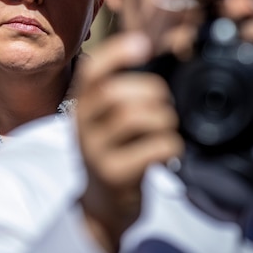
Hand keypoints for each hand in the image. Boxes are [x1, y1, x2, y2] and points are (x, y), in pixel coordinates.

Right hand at [75, 32, 183, 252]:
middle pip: (117, 94)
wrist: (101, 209)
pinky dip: (171, 146)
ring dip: (164, 119)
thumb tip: (145, 49)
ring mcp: (97, 153)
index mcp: (82, 108)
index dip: (116, 54)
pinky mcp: (116, 175)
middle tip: (163, 106)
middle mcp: (83, 128)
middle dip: (152, 93)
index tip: (143, 44)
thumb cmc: (112, 155)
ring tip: (165, 130)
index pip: (91, 73)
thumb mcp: (103, 122)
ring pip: (136, 118)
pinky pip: (154, 148)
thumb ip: (117, 93)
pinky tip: (167, 153)